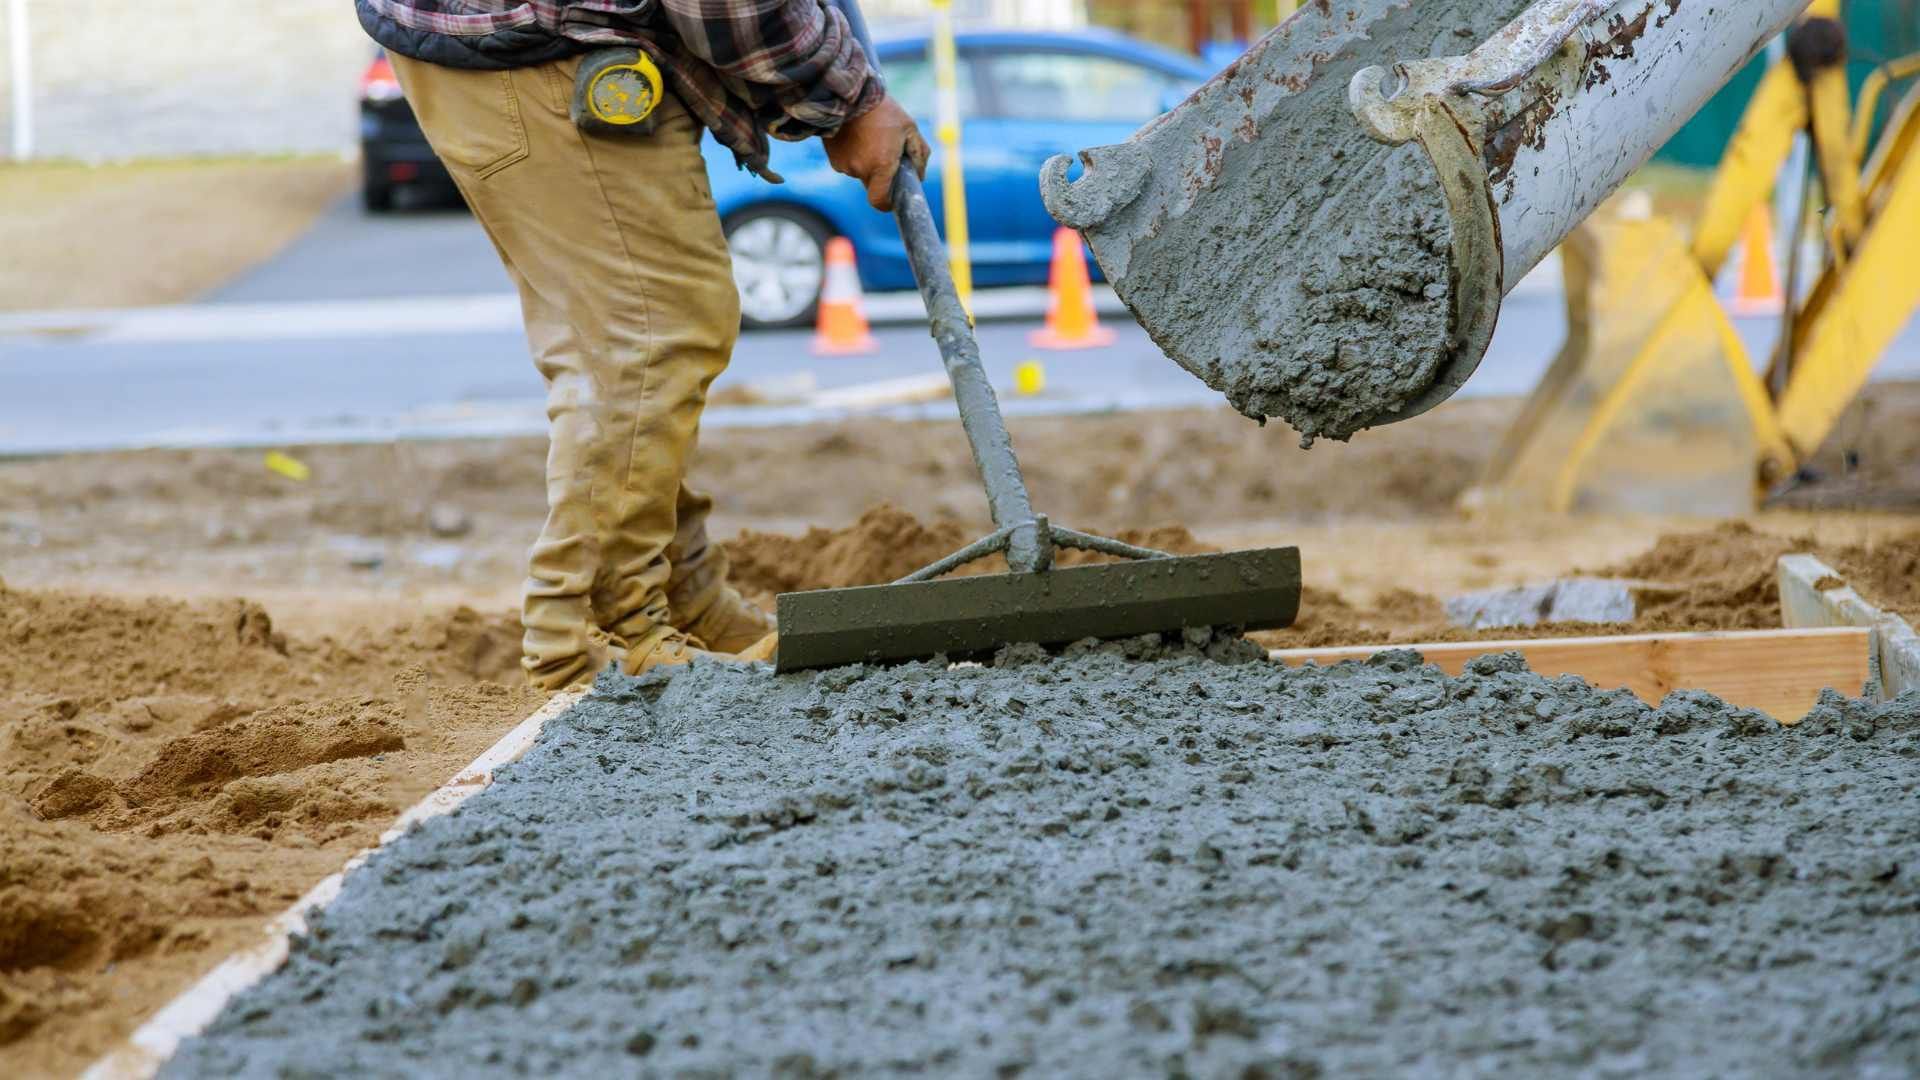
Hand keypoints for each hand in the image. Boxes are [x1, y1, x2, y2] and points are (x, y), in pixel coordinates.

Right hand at [822, 95, 930, 211]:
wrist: (849, 94)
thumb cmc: (883, 111)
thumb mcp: (909, 128)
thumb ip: (919, 154)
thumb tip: (920, 176)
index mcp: (881, 166)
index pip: (880, 201)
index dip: (886, 204)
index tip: (892, 199)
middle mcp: (860, 169)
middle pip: (872, 184)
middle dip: (880, 174)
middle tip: (884, 152)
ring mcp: (844, 165)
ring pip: (860, 172)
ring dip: (866, 161)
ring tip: (869, 137)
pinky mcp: (833, 158)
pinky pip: (847, 163)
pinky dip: (853, 154)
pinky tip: (856, 136)